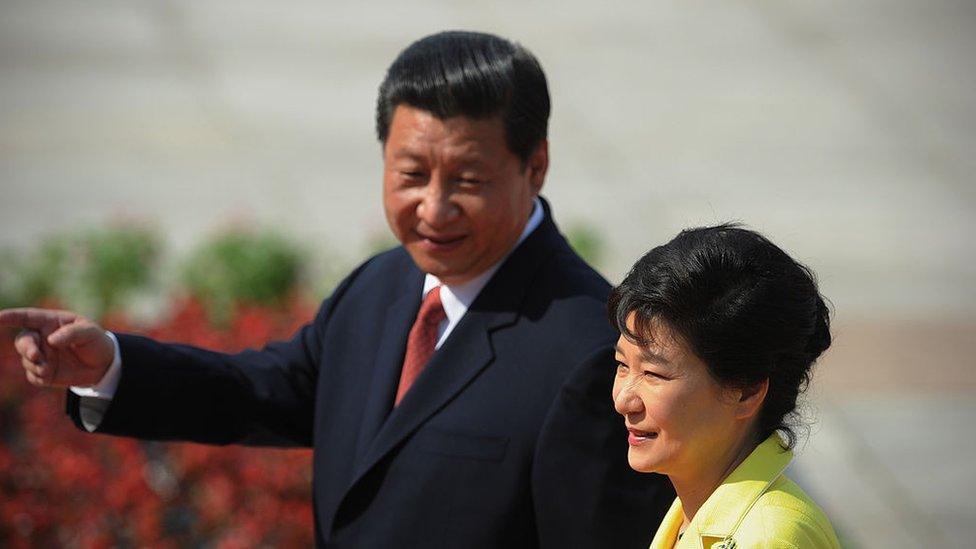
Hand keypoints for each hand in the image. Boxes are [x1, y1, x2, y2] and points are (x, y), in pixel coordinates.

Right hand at [0, 308, 114, 387]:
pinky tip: (49, 374)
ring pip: (26, 360)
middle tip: (36, 355)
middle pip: (23, 340)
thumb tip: (51, 340)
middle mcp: (41, 338)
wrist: (102, 365)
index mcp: (50, 322)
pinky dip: (39, 376)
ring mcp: (41, 355)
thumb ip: (72, 333)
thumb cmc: (95, 341)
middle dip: (26, 348)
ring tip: (49, 368)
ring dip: (35, 365)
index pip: (27, 317)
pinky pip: (32, 375)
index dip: (11, 317)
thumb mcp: (90, 333)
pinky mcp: (42, 372)